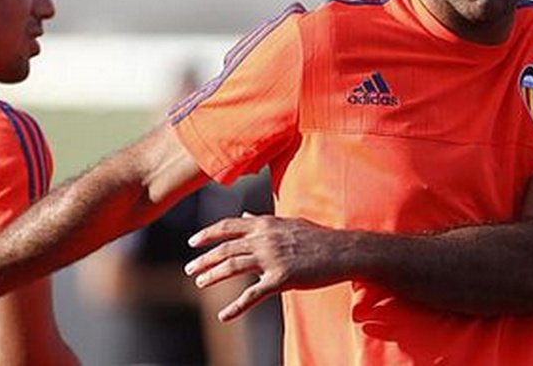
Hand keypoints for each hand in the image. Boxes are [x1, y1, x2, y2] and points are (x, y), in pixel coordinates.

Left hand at [185, 213, 350, 320]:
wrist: (343, 250)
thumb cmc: (317, 237)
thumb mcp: (288, 223)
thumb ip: (263, 220)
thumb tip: (245, 216)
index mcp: (265, 224)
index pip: (228, 226)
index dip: (208, 234)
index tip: (192, 242)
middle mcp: (265, 238)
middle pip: (225, 248)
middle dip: (204, 259)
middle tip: (189, 269)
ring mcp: (272, 258)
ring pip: (233, 267)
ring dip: (212, 276)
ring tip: (200, 283)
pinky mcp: (281, 278)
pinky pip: (253, 295)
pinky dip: (236, 307)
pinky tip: (224, 315)